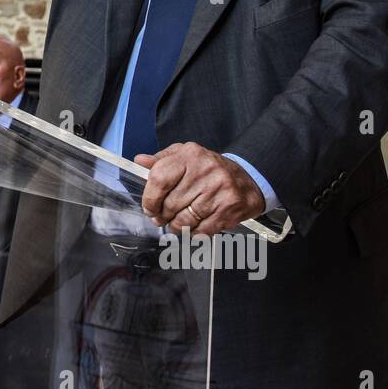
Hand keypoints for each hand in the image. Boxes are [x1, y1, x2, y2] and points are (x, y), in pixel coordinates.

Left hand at [135, 142, 264, 235]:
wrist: (248, 179)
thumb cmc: (210, 170)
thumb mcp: (185, 156)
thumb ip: (161, 160)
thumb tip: (140, 161)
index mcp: (190, 155)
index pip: (159, 178)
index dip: (149, 199)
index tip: (149, 208)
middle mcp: (205, 170)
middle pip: (170, 203)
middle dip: (162, 216)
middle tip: (162, 218)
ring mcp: (219, 190)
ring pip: (184, 220)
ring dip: (176, 226)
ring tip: (177, 223)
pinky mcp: (229, 208)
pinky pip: (202, 230)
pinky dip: (194, 233)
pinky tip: (195, 226)